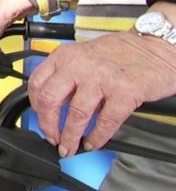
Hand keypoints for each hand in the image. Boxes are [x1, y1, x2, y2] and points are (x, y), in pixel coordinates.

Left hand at [28, 32, 175, 156]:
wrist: (159, 48)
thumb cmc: (123, 52)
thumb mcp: (85, 55)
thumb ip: (67, 74)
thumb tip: (54, 103)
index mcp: (65, 55)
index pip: (37, 83)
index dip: (35, 107)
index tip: (40, 119)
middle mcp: (79, 65)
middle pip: (49, 100)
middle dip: (48, 125)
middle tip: (52, 137)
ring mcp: (101, 78)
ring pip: (76, 115)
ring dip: (70, 137)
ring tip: (70, 147)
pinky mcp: (124, 92)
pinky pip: (105, 122)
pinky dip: (97, 138)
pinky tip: (93, 143)